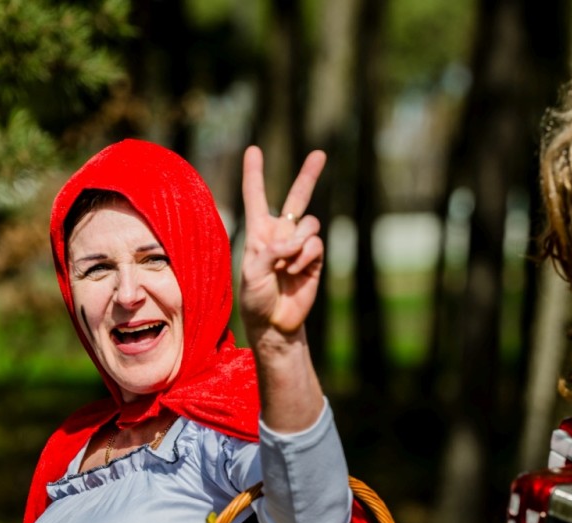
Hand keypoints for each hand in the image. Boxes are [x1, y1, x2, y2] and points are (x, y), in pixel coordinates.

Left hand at [239, 145, 326, 343]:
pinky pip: (315, 244)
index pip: (256, 197)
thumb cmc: (255, 298)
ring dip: (299, 242)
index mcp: (258, 232)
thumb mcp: (252, 272)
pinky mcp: (314, 260)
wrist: (275, 324)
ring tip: (286, 263)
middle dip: (309, 175)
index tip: (254, 150)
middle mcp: (281, 234)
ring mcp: (299, 246)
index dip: (255, 173)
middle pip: (298, 197)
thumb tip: (295, 242)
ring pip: (310, 224)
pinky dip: (305, 256)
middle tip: (320, 154)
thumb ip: (270, 251)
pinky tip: (295, 271)